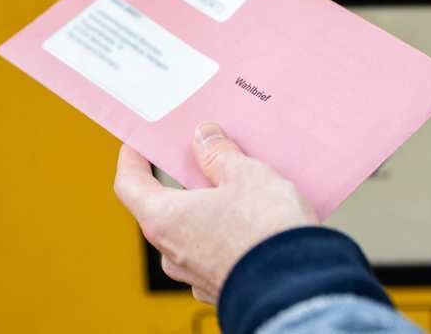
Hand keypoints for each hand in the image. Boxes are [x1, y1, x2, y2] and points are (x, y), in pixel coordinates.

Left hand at [113, 122, 316, 304]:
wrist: (301, 291)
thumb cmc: (265, 231)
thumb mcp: (243, 175)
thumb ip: (218, 154)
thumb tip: (203, 138)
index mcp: (163, 219)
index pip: (129, 184)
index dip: (132, 159)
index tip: (139, 144)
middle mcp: (171, 251)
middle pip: (162, 207)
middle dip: (180, 181)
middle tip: (199, 157)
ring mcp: (195, 274)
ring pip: (191, 232)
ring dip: (206, 209)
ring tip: (235, 187)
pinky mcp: (221, 287)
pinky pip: (215, 252)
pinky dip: (225, 233)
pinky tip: (251, 220)